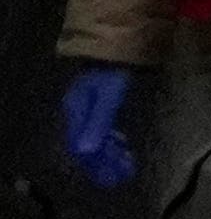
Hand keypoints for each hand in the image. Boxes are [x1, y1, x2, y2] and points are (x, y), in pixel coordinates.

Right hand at [54, 67, 129, 189]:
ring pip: (96, 138)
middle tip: (123, 175)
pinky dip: (112, 140)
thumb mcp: (109, 94)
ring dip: (110, 153)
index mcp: (76, 111)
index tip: (113, 178)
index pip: (81, 147)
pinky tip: (122, 146)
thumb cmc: (114, 68)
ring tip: (126, 164)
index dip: (96, 165)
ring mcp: (89, 107)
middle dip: (104, 162)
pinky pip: (103, 128)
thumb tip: (85, 151)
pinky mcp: (101, 102)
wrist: (120, 40)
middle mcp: (79, 112)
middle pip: (88, 145)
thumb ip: (99, 121)